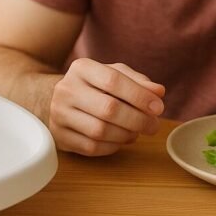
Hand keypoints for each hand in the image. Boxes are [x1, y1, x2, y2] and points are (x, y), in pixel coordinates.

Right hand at [48, 59, 165, 156]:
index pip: (113, 80)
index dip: (139, 96)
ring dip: (126, 135)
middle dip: (138, 120)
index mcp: (81, 68)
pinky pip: (92, 147)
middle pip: (108, 108)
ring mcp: (59, 114)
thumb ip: (137, 82)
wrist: (57, 99)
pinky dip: (113, 147)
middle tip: (153, 126)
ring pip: (100, 131)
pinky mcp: (60, 136)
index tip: (158, 107)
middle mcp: (66, 89)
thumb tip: (158, 92)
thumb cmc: (94, 86)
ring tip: (136, 132)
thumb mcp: (114, 75)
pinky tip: (120, 140)